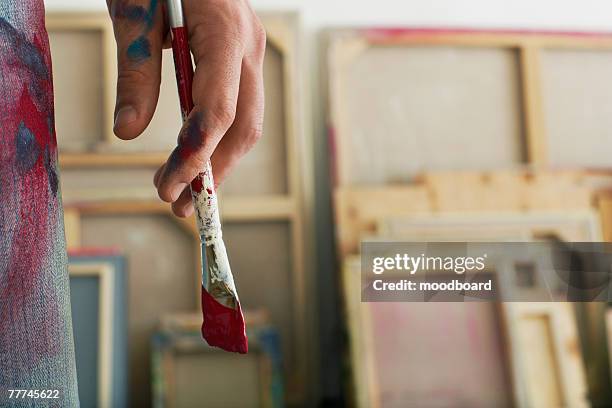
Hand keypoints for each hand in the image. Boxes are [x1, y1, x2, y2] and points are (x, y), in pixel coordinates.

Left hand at [107, 0, 265, 216]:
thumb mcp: (134, 13)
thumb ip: (135, 74)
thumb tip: (126, 133)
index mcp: (225, 32)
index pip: (219, 111)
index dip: (196, 156)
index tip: (168, 187)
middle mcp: (249, 46)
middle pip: (243, 126)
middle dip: (213, 171)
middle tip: (179, 205)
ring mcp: (251, 51)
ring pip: (248, 122)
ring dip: (220, 161)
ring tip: (188, 189)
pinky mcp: (241, 57)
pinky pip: (241, 107)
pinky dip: (221, 138)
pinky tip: (198, 154)